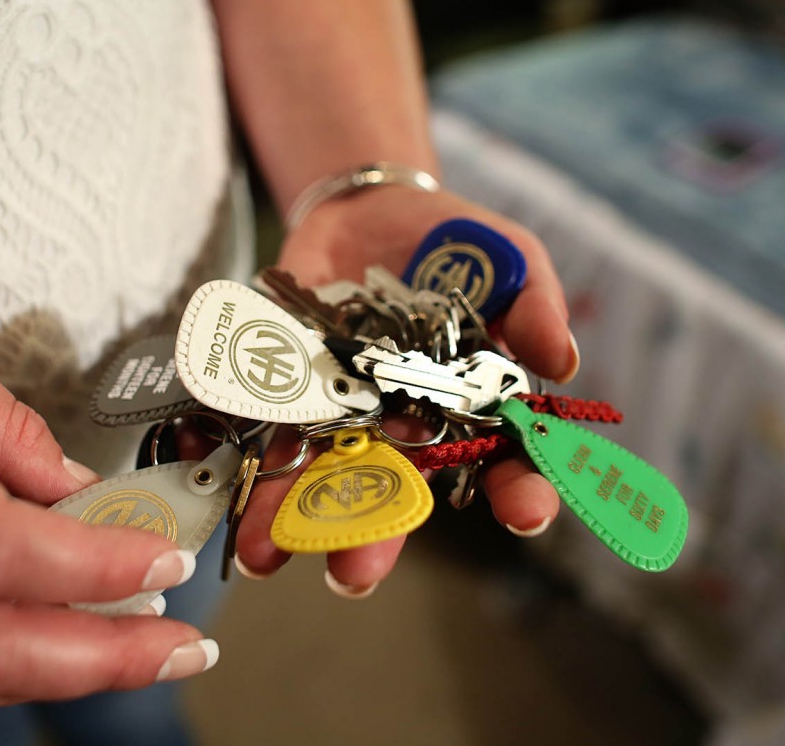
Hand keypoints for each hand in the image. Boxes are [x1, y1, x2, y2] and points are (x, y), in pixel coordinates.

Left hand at [234, 186, 572, 593]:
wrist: (371, 210)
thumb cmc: (456, 243)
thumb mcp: (509, 260)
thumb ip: (535, 308)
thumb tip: (562, 363)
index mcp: (471, 409)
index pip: (504, 462)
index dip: (518, 491)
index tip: (526, 515)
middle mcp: (407, 426)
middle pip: (396, 490)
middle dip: (374, 535)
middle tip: (354, 574)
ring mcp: (346, 410)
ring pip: (320, 475)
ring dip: (290, 519)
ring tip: (264, 557)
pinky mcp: (292, 386)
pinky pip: (266, 427)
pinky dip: (242, 458)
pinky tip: (221, 491)